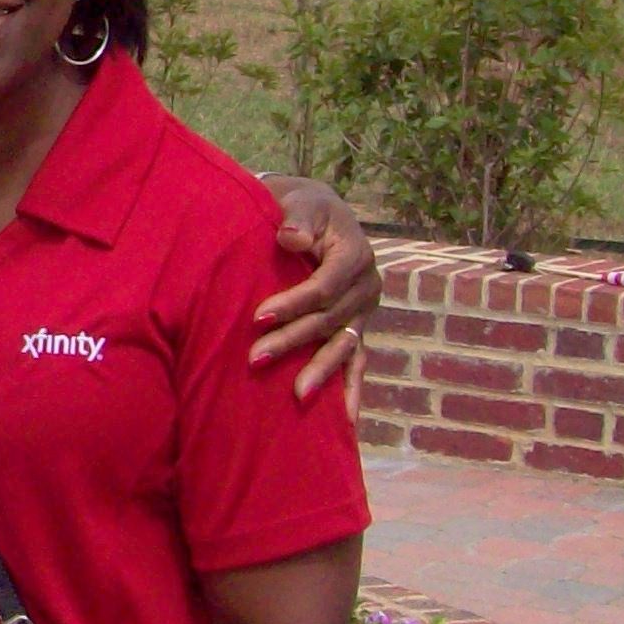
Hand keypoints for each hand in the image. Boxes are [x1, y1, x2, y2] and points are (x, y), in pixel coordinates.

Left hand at [257, 175, 379, 399]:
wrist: (315, 211)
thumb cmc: (301, 207)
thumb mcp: (301, 202)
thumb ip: (298, 219)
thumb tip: (290, 238)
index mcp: (355, 256)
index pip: (323, 287)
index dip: (292, 304)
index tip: (257, 318)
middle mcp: (367, 287)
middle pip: (329, 320)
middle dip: (294, 342)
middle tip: (256, 358)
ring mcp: (364, 311)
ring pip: (344, 346)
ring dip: (321, 372)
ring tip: (297, 395)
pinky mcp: (356, 327)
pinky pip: (357, 361)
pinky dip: (352, 389)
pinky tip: (348, 422)